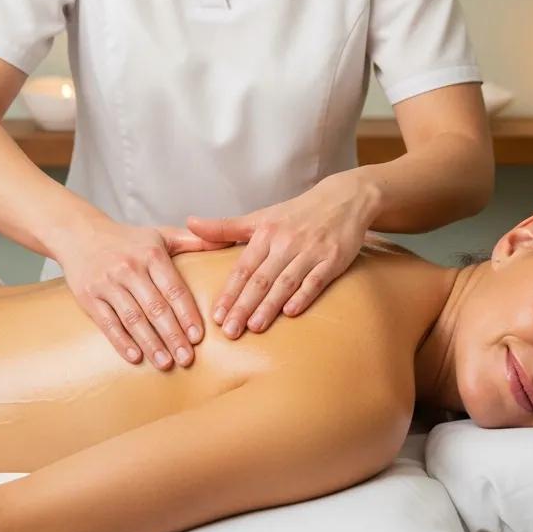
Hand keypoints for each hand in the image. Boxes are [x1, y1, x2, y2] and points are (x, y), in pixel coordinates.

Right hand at [56, 219, 233, 370]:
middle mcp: (129, 268)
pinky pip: (107, 323)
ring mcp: (107, 283)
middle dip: (173, 335)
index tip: (198, 337)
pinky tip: (136, 357)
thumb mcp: (161, 235)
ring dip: (151, 343)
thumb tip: (230, 244)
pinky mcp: (88, 296)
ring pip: (133, 318)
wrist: (80, 234)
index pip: (174, 288)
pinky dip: (122, 342)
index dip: (187, 313)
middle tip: (187, 359)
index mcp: (151, 254)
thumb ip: (195, 241)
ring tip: (167, 363)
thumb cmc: (128, 240)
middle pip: (155, 307)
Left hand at [185, 173, 376, 339]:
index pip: (243, 268)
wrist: (343, 200)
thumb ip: (225, 227)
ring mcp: (310, 251)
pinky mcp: (333, 260)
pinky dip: (303, 295)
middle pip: (260, 279)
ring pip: (285, 282)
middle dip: (243, 306)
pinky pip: (316, 280)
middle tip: (229, 331)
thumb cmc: (296, 213)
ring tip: (253, 327)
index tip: (216, 315)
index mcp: (266, 233)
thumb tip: (189, 223)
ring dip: (269, 306)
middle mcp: (286, 242)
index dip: (229, 292)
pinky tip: (291, 312)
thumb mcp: (260, 217)